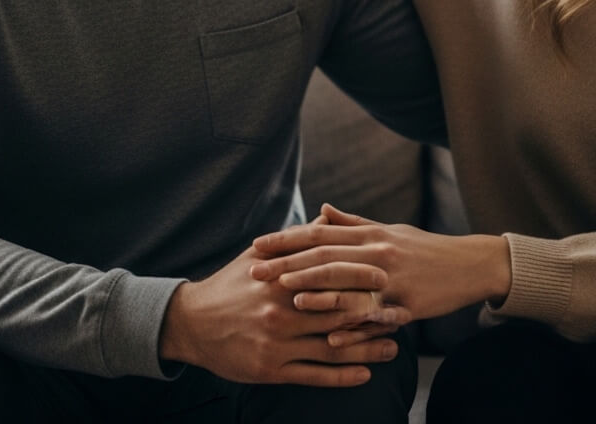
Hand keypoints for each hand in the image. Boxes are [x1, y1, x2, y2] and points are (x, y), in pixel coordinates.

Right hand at [158, 245, 409, 385]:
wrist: (192, 322)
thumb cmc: (230, 283)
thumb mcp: (258, 254)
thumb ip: (296, 239)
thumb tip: (328, 218)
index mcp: (282, 279)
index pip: (330, 278)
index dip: (362, 279)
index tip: (390, 277)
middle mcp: (282, 311)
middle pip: (338, 313)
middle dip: (373, 315)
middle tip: (404, 314)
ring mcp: (278, 343)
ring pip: (332, 348)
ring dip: (366, 349)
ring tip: (394, 348)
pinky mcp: (271, 370)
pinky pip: (313, 376)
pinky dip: (342, 376)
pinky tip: (365, 376)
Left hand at [251, 204, 511, 344]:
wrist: (468, 265)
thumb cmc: (423, 248)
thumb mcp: (387, 230)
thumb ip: (352, 223)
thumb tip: (321, 210)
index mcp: (370, 234)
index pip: (319, 234)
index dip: (287, 239)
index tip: (257, 245)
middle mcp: (376, 251)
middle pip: (325, 257)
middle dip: (288, 264)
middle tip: (255, 272)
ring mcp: (392, 278)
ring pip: (348, 282)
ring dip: (314, 289)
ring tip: (284, 294)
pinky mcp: (407, 304)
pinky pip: (375, 316)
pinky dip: (351, 325)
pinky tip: (330, 334)